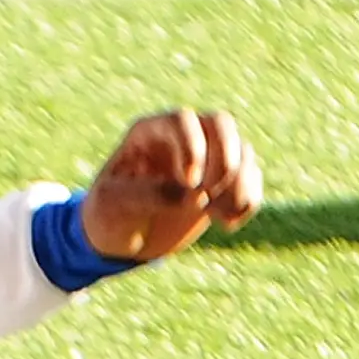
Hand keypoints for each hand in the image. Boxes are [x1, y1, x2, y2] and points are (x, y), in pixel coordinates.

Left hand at [79, 109, 260, 262]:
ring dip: (236, 187)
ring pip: (242, 153)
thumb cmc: (107, 214)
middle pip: (222, 124)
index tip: (190, 183)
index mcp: (150, 132)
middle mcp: (182, 138)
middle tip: (207, 196)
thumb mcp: (113, 205)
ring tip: (215, 218)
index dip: (194, 147)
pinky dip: (247, 200)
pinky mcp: (222, 182)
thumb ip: (146, 194)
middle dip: (225, 160)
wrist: (119, 239)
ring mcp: (206, 158)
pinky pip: (251, 178)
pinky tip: (227, 224)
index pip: (183, 119)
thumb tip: (191, 195)